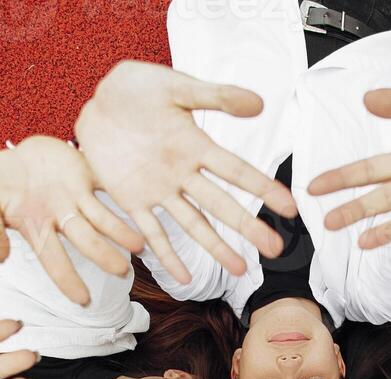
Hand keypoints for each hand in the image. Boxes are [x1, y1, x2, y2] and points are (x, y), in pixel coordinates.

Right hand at [0, 135, 145, 304]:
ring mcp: (77, 196)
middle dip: (103, 255)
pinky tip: (140, 203)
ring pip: (102, 217)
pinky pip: (106, 182)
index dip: (68, 280)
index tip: (83, 301)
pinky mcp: (86, 174)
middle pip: (86, 240)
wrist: (13, 154)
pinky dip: (122, 192)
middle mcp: (62, 217)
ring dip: (120, 231)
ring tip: (140, 245)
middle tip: (122, 271)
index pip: (54, 260)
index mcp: (38, 228)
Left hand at [74, 61, 295, 282]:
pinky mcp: (131, 201)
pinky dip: (166, 255)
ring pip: (194, 224)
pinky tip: (183, 278)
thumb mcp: (175, 88)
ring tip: (240, 270)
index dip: (264, 189)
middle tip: (275, 249)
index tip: (290, 208)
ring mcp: (159, 191)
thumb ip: (215, 97)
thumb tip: (259, 103)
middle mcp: (183, 174)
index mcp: (196, 146)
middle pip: (222, 205)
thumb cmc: (139, 89)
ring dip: (217, 247)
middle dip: (248, 227)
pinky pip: (151, 231)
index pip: (237, 171)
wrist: (100, 100)